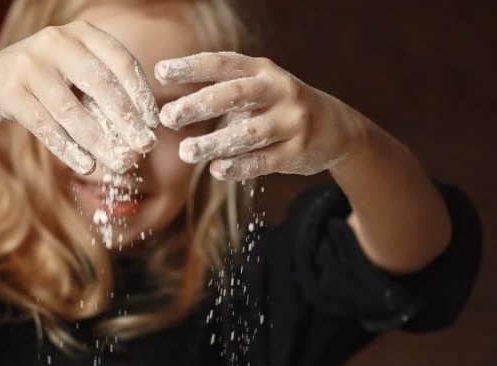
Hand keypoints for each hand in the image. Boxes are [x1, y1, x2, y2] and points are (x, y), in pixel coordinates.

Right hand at [0, 21, 160, 174]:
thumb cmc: (52, 79)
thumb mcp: (79, 71)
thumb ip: (107, 89)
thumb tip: (145, 129)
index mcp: (83, 32)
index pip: (121, 61)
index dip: (140, 94)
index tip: (154, 125)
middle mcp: (56, 41)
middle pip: (100, 84)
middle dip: (125, 120)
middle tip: (144, 147)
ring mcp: (29, 64)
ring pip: (70, 109)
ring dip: (98, 141)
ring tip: (118, 164)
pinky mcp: (10, 90)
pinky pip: (44, 125)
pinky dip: (67, 149)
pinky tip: (85, 165)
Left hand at [155, 52, 366, 181]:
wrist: (337, 128)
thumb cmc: (281, 106)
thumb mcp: (260, 87)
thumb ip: (224, 91)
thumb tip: (174, 106)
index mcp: (263, 71)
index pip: (223, 63)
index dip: (191, 67)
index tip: (160, 72)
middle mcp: (280, 91)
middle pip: (235, 95)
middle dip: (199, 105)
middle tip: (169, 117)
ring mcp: (291, 122)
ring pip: (248, 133)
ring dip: (214, 143)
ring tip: (186, 152)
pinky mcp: (297, 152)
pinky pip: (263, 161)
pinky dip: (238, 166)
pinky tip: (217, 170)